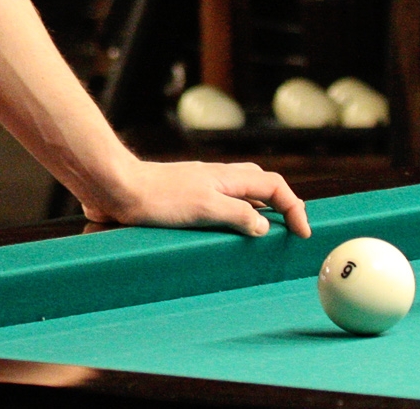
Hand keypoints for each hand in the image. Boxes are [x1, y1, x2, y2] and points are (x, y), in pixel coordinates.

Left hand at [79, 158, 310, 238]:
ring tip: (259, 242)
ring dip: (255, 215)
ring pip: (239, 198)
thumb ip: (238, 216)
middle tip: (288, 233)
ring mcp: (201, 189)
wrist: (116, 189)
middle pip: (260, 186)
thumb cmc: (158, 197)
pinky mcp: (184, 201)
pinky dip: (231, 222)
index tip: (303, 234)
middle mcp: (217, 180)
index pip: (275, 185)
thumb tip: (264, 226)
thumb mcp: (205, 208)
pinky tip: (222, 241)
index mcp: (228, 177)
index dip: (294, 207)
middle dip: (280, 206)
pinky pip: (219, 209)